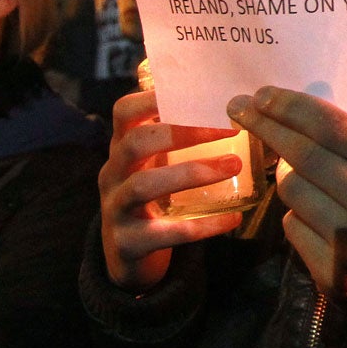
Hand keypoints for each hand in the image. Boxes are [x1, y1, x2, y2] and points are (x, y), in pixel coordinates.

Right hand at [98, 88, 245, 290]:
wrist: (128, 255)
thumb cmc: (153, 197)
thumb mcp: (157, 163)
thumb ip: (180, 136)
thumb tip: (233, 103)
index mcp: (122, 148)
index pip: (124, 111)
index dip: (153, 98)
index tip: (195, 92)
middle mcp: (113, 174)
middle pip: (135, 143)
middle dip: (181, 132)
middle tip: (228, 129)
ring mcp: (116, 209)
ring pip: (144, 185)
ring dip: (192, 172)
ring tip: (233, 165)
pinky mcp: (128, 243)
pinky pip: (165, 233)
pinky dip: (202, 226)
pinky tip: (232, 218)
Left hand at [229, 87, 346, 313]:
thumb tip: (290, 116)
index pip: (337, 130)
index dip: (294, 109)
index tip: (263, 95)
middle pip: (306, 157)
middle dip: (268, 127)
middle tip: (240, 108)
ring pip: (292, 190)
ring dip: (285, 174)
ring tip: (300, 173)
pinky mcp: (331, 273)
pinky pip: (291, 225)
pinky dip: (296, 212)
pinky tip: (315, 215)